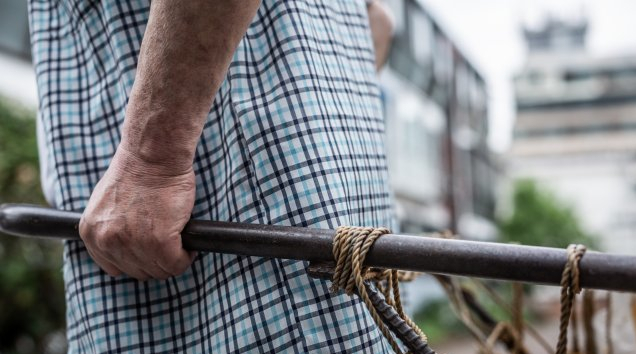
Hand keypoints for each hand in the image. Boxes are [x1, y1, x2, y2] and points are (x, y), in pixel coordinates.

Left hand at [79, 147, 195, 279]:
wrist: (153, 154)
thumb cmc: (137, 170)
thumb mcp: (108, 203)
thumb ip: (111, 227)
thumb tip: (127, 245)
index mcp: (91, 233)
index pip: (115, 268)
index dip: (137, 261)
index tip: (151, 251)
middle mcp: (108, 242)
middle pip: (140, 272)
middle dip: (157, 261)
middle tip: (170, 244)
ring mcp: (133, 244)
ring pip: (160, 271)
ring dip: (174, 259)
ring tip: (180, 240)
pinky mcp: (160, 242)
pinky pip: (177, 264)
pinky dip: (187, 256)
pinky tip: (188, 244)